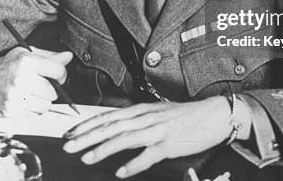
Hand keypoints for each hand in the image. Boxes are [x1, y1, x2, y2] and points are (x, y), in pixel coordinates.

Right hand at [0, 47, 72, 116]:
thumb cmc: (8, 65)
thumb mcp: (27, 54)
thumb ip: (50, 57)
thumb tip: (69, 57)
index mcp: (26, 62)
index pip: (58, 70)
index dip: (62, 74)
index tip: (57, 75)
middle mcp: (20, 79)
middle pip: (53, 92)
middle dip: (52, 89)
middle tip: (43, 85)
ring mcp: (14, 97)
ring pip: (45, 106)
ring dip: (44, 101)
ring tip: (35, 94)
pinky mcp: (10, 111)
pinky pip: (34, 115)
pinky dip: (34, 110)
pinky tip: (26, 101)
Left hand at [62, 97, 231, 177]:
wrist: (214, 114)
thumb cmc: (186, 116)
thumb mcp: (158, 113)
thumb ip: (138, 120)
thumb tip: (118, 128)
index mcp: (142, 110)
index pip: (109, 116)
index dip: (88, 124)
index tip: (71, 133)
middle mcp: (146, 118)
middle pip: (111, 126)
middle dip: (87, 136)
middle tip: (68, 145)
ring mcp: (158, 130)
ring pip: (125, 138)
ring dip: (104, 148)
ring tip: (87, 158)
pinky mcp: (170, 144)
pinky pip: (149, 155)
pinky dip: (133, 163)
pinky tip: (120, 172)